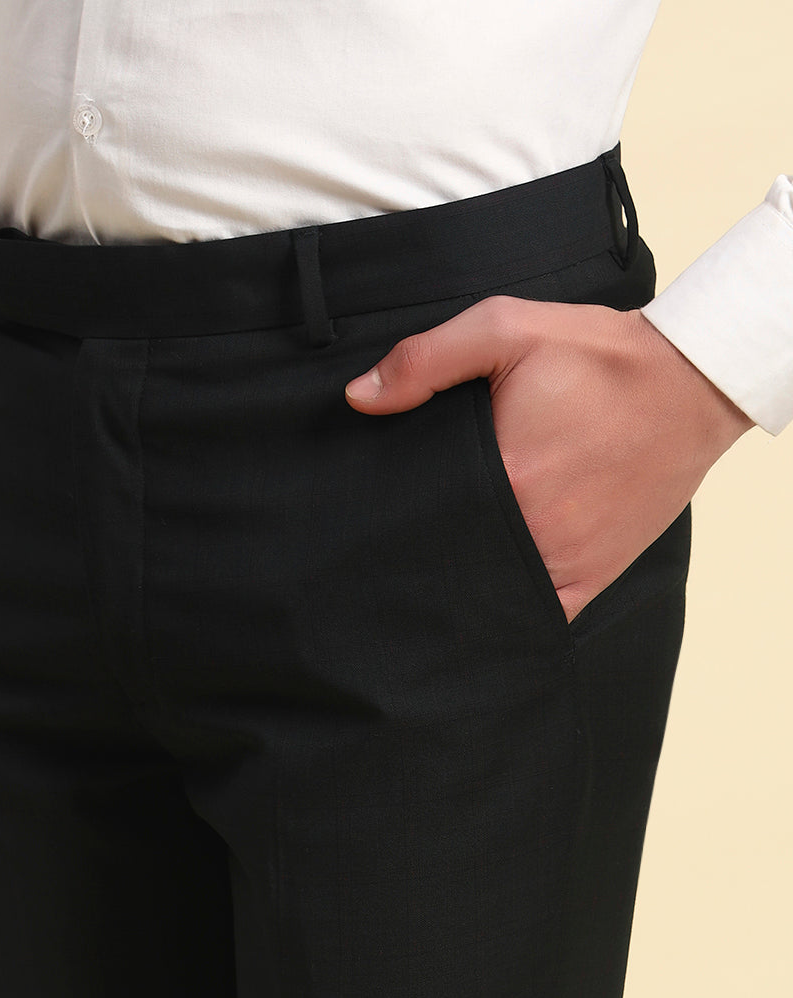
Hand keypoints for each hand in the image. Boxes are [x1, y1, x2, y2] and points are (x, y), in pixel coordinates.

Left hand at [344, 296, 753, 622]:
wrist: (691, 382)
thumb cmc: (599, 356)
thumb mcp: (508, 330)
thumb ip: (427, 360)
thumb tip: (359, 397)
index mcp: (505, 477)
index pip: (420, 518)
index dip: (391, 523)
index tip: (369, 521)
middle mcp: (532, 531)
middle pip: (450, 561)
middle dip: (420, 556)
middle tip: (391, 548)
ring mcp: (563, 561)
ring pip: (487, 595)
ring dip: (459, 588)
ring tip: (431, 572)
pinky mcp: (590, 576)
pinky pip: (535, 615)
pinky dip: (507, 611)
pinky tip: (482, 597)